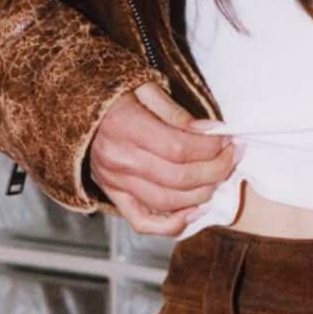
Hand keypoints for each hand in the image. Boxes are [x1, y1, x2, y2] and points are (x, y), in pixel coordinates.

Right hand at [88, 82, 244, 235]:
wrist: (79, 110)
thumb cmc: (118, 96)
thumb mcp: (147, 89)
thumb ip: (178, 113)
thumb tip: (212, 132)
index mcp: (125, 127)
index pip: (179, 148)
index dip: (211, 148)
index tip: (228, 139)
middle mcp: (118, 160)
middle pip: (178, 178)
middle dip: (216, 169)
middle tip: (233, 156)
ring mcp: (114, 182)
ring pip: (167, 201)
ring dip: (203, 193)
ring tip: (220, 175)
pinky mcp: (113, 195)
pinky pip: (143, 222)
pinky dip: (172, 224)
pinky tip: (195, 211)